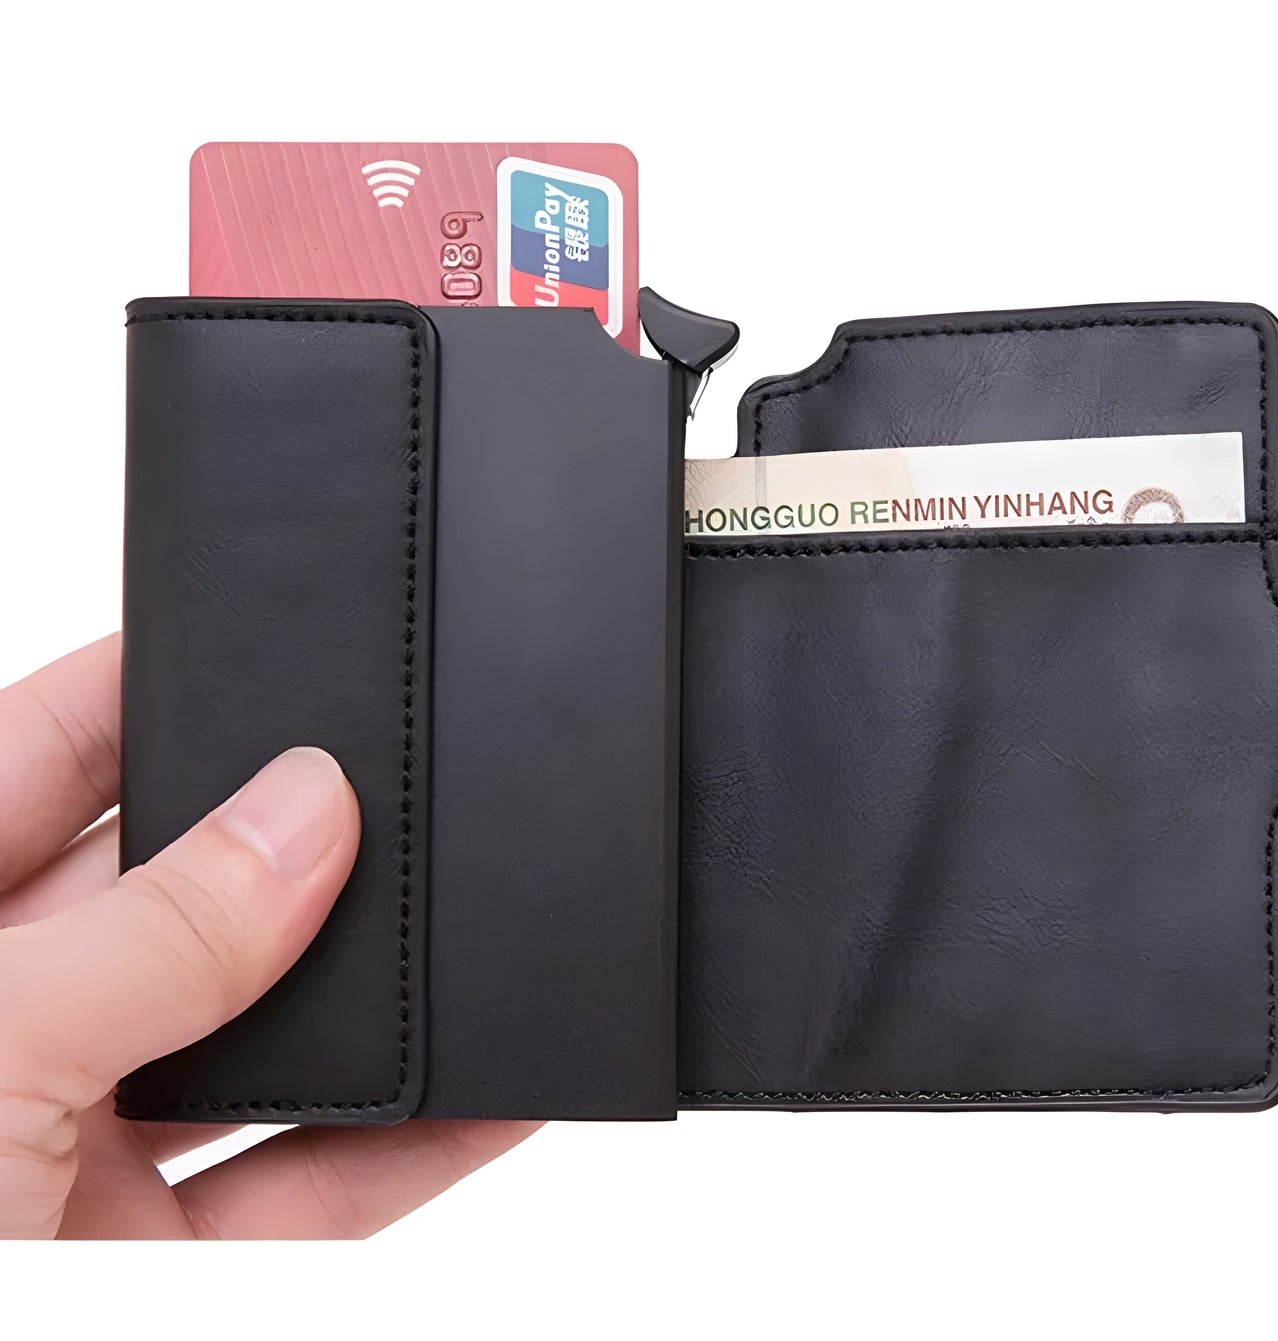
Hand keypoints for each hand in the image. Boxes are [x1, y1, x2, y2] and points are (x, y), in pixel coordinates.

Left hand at [0, 636, 539, 1238]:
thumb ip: (153, 937)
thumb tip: (311, 810)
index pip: (33, 760)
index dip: (140, 691)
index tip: (273, 642)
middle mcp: (8, 1027)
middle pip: (173, 898)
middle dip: (293, 853)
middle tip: (405, 795)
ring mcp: (70, 1151)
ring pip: (259, 1044)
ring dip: (377, 1008)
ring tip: (474, 934)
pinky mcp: (153, 1259)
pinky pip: (310, 1188)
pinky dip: (415, 1148)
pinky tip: (496, 1094)